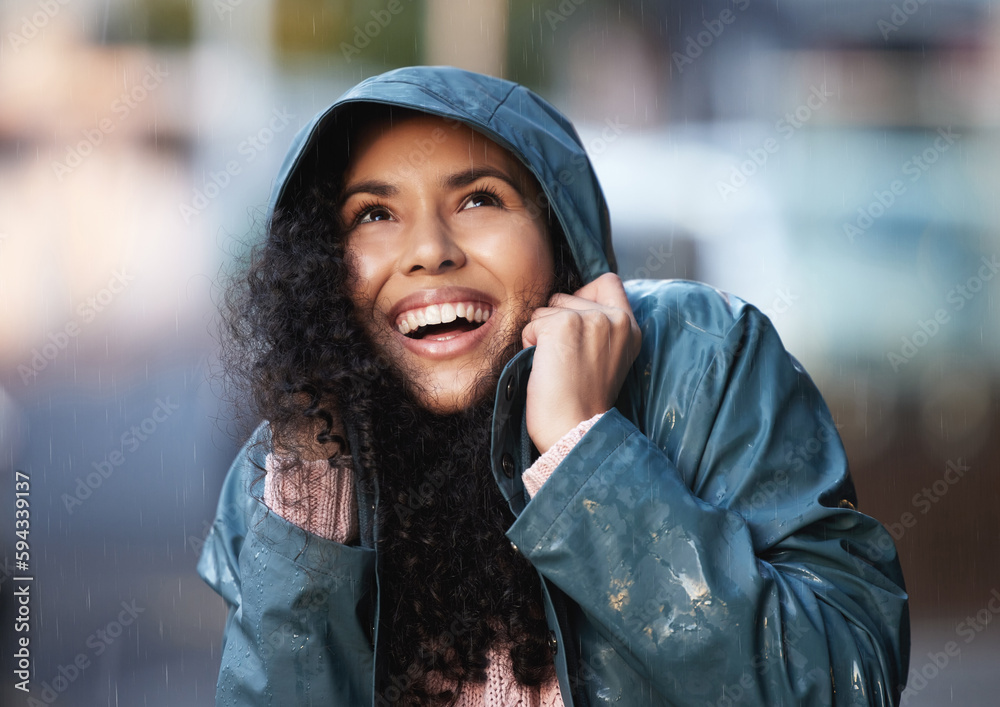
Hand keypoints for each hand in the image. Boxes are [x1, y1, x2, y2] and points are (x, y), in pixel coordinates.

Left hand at [521, 273, 640, 452]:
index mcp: (630, 327)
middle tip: (567, 359)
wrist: (575, 431)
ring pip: (546, 308)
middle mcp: (615, 319)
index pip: (609, 282)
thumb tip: (568, 304)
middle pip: (568, 295)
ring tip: (557, 366)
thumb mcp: (609, 358)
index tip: (578, 323)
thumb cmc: (584, 403)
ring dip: (542, 334)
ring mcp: (589, 320)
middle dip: (557, 321)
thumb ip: (600, 329)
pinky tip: (545, 368)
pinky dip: (529, 345)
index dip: (585, 295)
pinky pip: (531, 324)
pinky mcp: (562, 326)